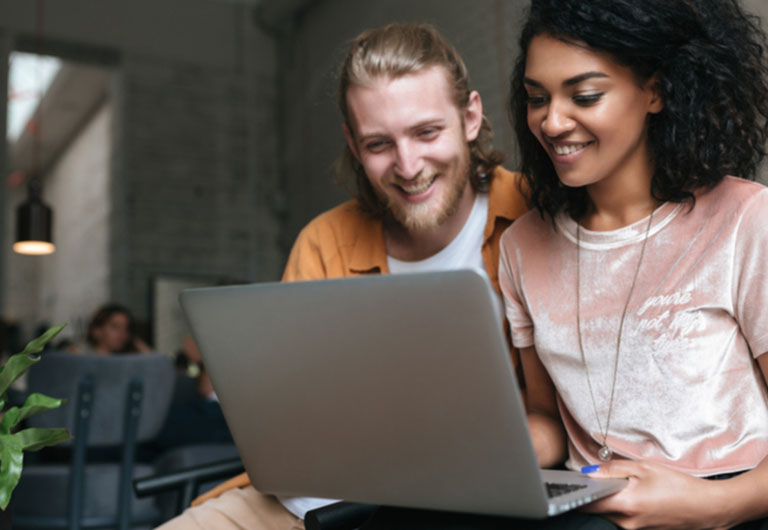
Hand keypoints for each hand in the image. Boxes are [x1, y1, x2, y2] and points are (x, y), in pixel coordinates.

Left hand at [581, 459, 727, 529]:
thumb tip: (589, 471)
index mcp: (626, 505)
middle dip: (595, 493)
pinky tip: (635, 494)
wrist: (708, 507)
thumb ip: (613, 469)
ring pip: (610, 513)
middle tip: (601, 476)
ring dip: (610, 499)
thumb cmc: (679, 485)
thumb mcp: (644, 468)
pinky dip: (623, 506)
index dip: (578, 490)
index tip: (572, 480)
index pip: (588, 502)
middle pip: (597, 508)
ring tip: (624, 484)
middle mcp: (628, 523)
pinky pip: (624, 518)